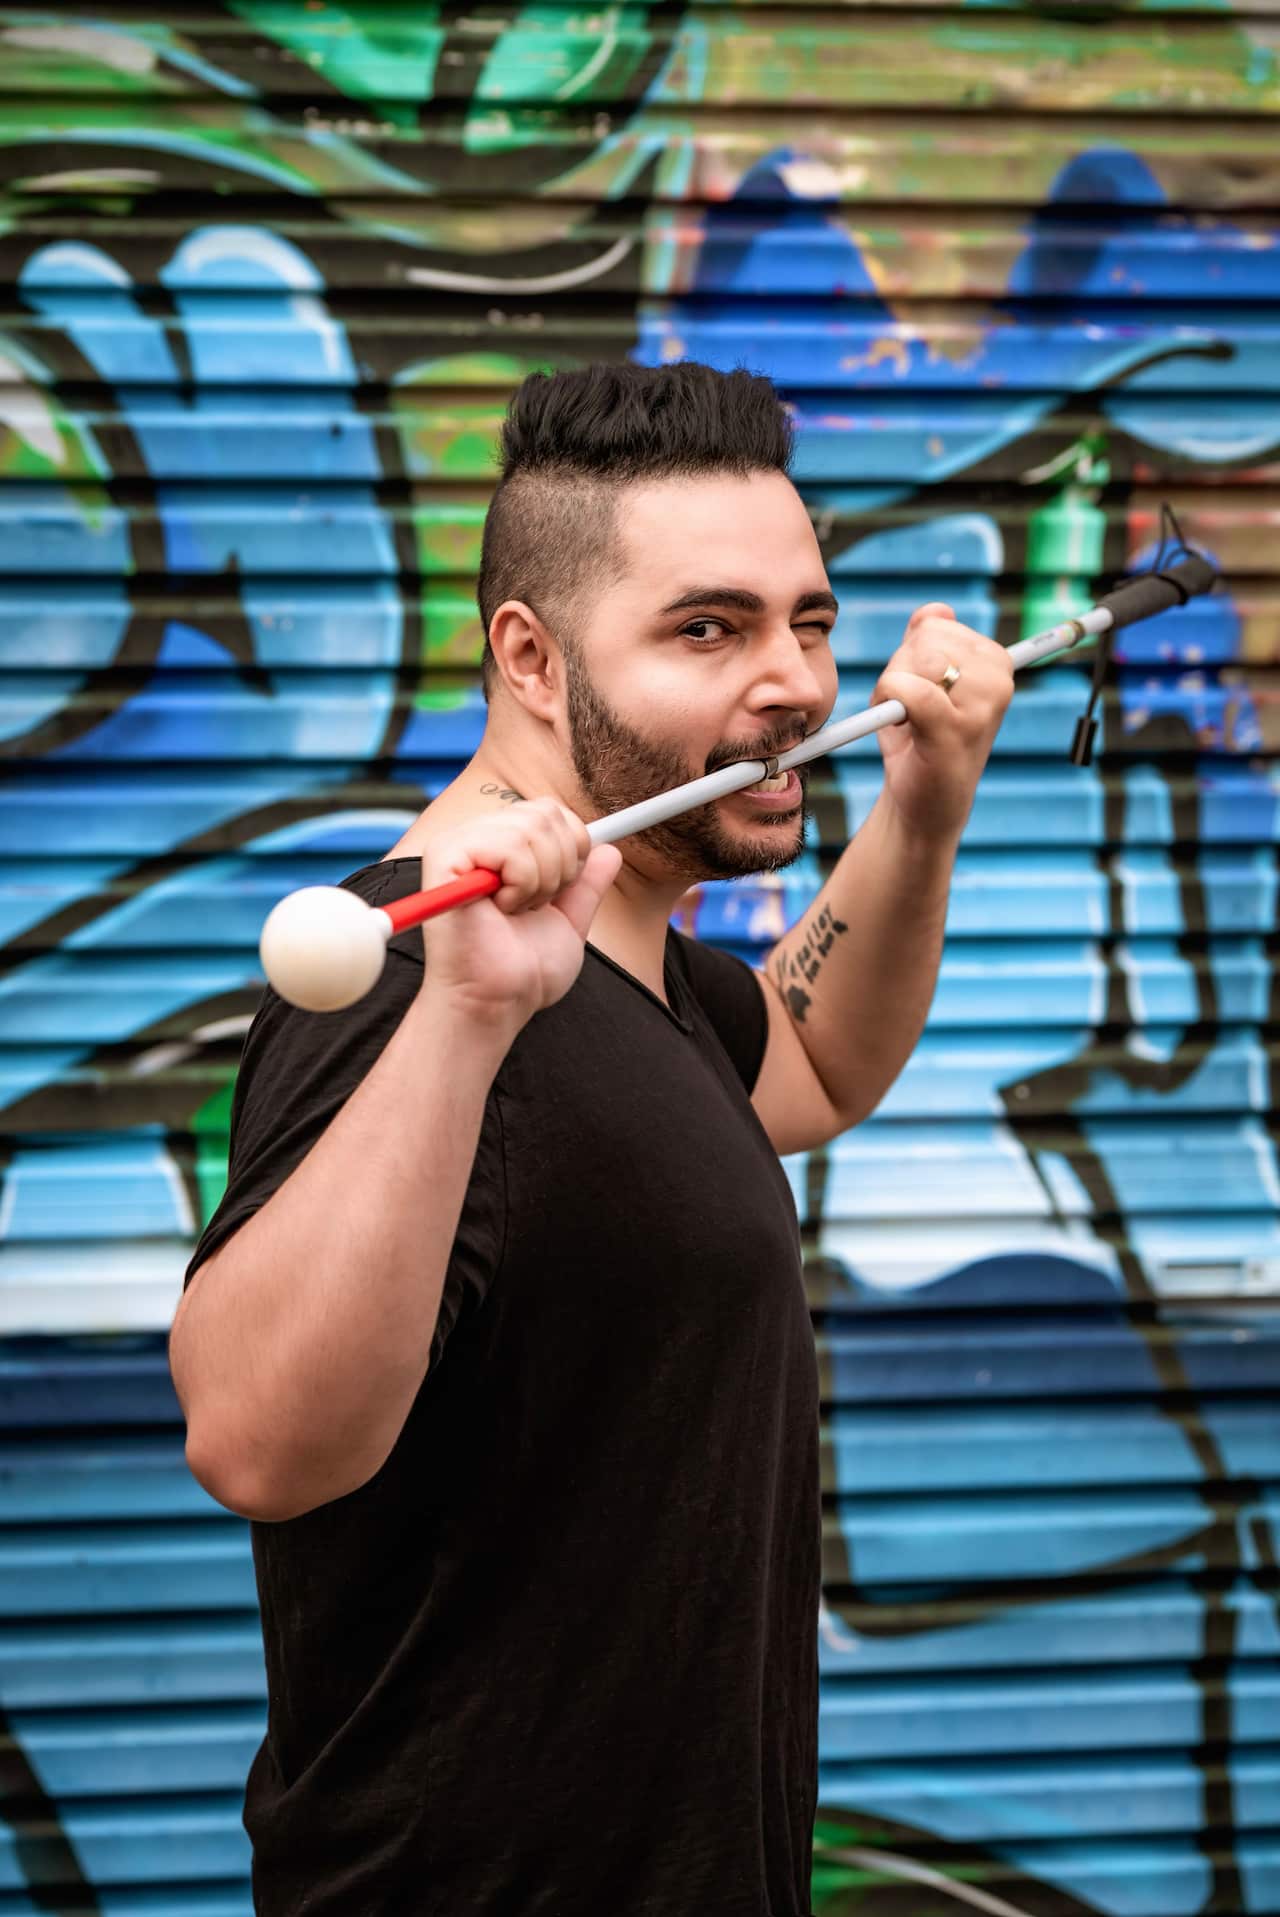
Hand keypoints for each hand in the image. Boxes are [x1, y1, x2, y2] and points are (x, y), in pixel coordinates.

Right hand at [416, 797, 620, 1032]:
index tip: (556, 892)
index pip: (552, 811)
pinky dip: (521, 884)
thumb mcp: (568, 921)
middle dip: (560, 868)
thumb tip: (610, 850)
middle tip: (532, 906)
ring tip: (514, 911)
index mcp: (499, 847)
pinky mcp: (444, 857)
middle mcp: (474, 837)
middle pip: (547, 813)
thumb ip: (586, 885)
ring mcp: (456, 843)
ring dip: (540, 881)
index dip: (572, 849)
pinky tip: (499, 909)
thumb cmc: (523, 972)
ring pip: (532, 829)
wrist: (497, 1003)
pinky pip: (509, 847)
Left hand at [871, 603, 1014, 843]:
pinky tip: (901, 726)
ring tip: (909, 722)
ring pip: (914, 661)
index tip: (921, 690)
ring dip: (893, 689)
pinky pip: (909, 690)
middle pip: (923, 640)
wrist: (920, 805)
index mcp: (995, 661)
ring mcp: (983, 703)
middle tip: (909, 710)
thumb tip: (937, 611)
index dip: (912, 656)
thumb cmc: (918, 742)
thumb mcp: (921, 681)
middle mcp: (998, 677)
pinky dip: (890, 702)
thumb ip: (928, 641)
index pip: (935, 625)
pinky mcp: (958, 728)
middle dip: (901, 670)